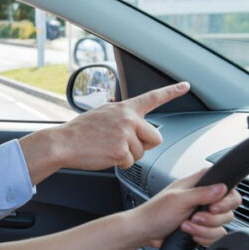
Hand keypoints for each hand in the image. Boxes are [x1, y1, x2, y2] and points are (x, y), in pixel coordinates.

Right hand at [19, 82, 189, 183]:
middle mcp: (128, 118)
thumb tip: (135, 124)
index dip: (172, 91)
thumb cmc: (81, 131)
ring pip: (142, 153)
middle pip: (156, 138)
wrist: (63, 143)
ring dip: (128, 156)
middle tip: (124, 144)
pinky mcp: (121, 150)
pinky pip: (131, 163)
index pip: (153, 97)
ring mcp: (126, 134)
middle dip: (144, 145)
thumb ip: (122, 116)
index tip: (185, 85)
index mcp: (125, 108)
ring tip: (108, 148)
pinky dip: (120, 164)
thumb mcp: (103, 114)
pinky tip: (105, 155)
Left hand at [130, 168, 240, 245]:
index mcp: (199, 184)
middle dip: (212, 218)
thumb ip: (202, 193)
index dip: (226, 198)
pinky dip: (203, 238)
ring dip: (204, 229)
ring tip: (186, 226)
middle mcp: (204, 198)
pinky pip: (215, 236)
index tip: (214, 206)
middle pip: (229, 209)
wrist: (144, 232)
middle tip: (195, 218)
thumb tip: (223, 188)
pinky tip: (190, 234)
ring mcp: (204, 215)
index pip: (227, 184)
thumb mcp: (178, 200)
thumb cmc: (154, 212)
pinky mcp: (202, 229)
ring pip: (222, 224)